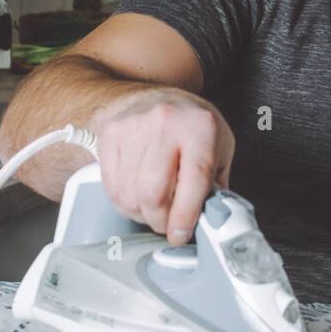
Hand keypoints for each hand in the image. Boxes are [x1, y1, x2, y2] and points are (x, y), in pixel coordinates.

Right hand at [88, 86, 235, 245]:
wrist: (153, 96)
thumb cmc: (190, 126)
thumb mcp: (220, 146)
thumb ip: (218, 183)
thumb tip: (212, 221)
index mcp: (200, 126)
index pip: (194, 178)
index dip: (186, 214)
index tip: (181, 235)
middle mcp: (165, 123)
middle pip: (154, 192)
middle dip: (160, 220)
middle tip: (167, 225)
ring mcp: (134, 128)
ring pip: (129, 194)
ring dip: (141, 214)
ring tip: (153, 210)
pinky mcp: (110, 135)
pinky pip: (111, 186)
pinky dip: (124, 203)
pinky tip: (136, 198)